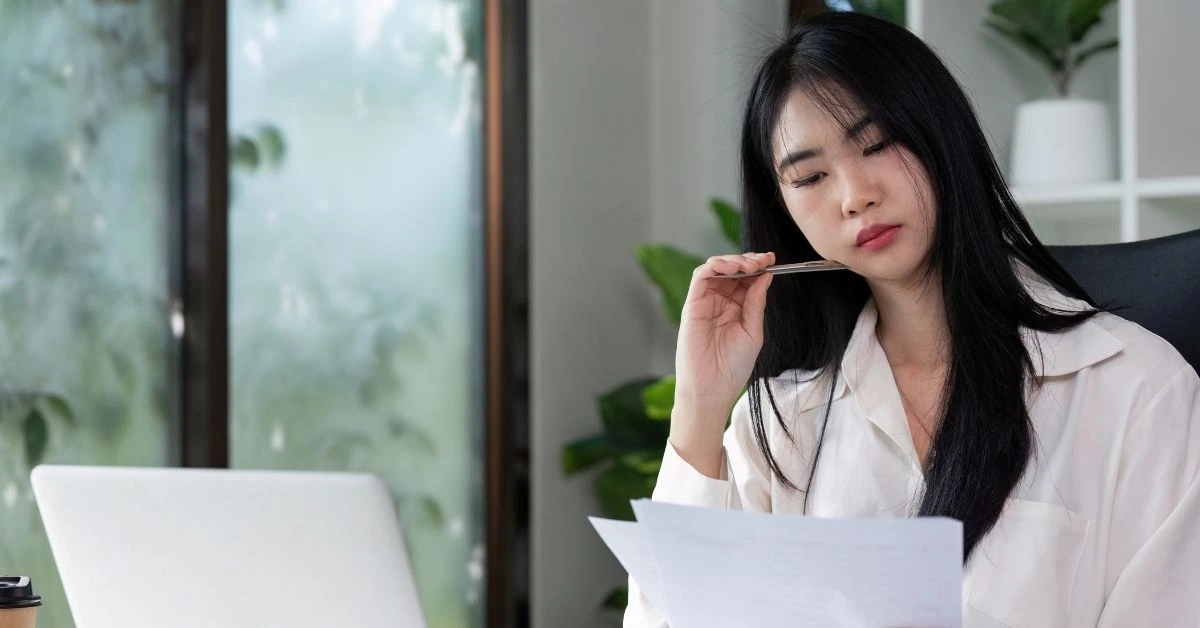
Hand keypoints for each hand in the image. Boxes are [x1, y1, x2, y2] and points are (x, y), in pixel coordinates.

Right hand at [669, 252, 774, 470]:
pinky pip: (700, 276)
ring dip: (734, 260)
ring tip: (750, 264)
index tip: (773, 261)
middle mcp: (719, 302)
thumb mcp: (753, 331)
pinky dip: (715, 266)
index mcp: (736, 309)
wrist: (712, 389)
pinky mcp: (692, 305)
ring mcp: (705, 302)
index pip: (747, 280)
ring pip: (716, 268)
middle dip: (749, 261)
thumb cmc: (732, 367)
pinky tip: (732, 268)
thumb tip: (765, 276)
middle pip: (732, 270)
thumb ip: (756, 303)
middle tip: (764, 260)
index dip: (759, 268)